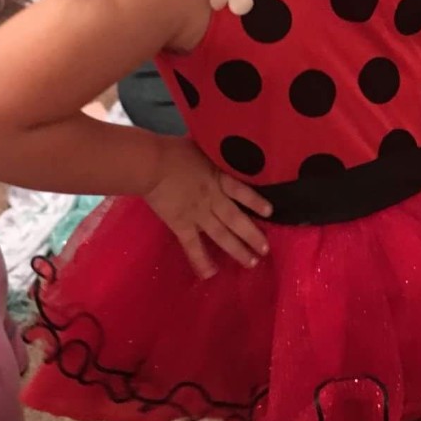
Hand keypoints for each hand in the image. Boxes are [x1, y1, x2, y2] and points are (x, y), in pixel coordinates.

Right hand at [145, 139, 271, 278]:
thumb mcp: (203, 146)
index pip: (242, 191)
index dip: (256, 202)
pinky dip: (201, 260)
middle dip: (252, 235)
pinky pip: (192, 246)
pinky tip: (210, 274)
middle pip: (236, 219)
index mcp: (218, 177)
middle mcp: (213, 199)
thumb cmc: (174, 150)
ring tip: (252, 263)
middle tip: (265, 249)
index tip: (270, 212)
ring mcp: (198, 214)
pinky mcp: (181, 224)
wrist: (150, 164)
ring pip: (221, 235)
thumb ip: (216, 154)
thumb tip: (228, 150)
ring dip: (237, 250)